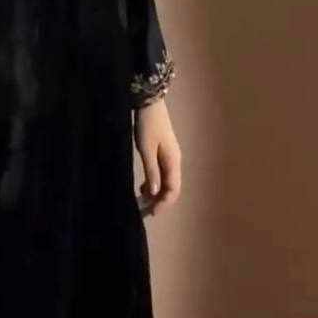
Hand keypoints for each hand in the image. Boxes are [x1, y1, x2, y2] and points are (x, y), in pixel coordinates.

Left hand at [133, 97, 181, 216]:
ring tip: (141, 200)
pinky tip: (144, 186)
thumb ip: (151, 171)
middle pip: (172, 187)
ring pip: (167, 181)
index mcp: (173, 162)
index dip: (164, 203)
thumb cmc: (147, 126)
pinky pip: (162, 173)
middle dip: (160, 201)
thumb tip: (155, 193)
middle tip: (145, 211)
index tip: (151, 213)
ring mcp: (170, 157)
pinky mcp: (164, 152)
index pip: (173, 189)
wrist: (150, 103)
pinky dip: (154, 182)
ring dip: (157, 192)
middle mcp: (175, 161)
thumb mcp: (146, 149)